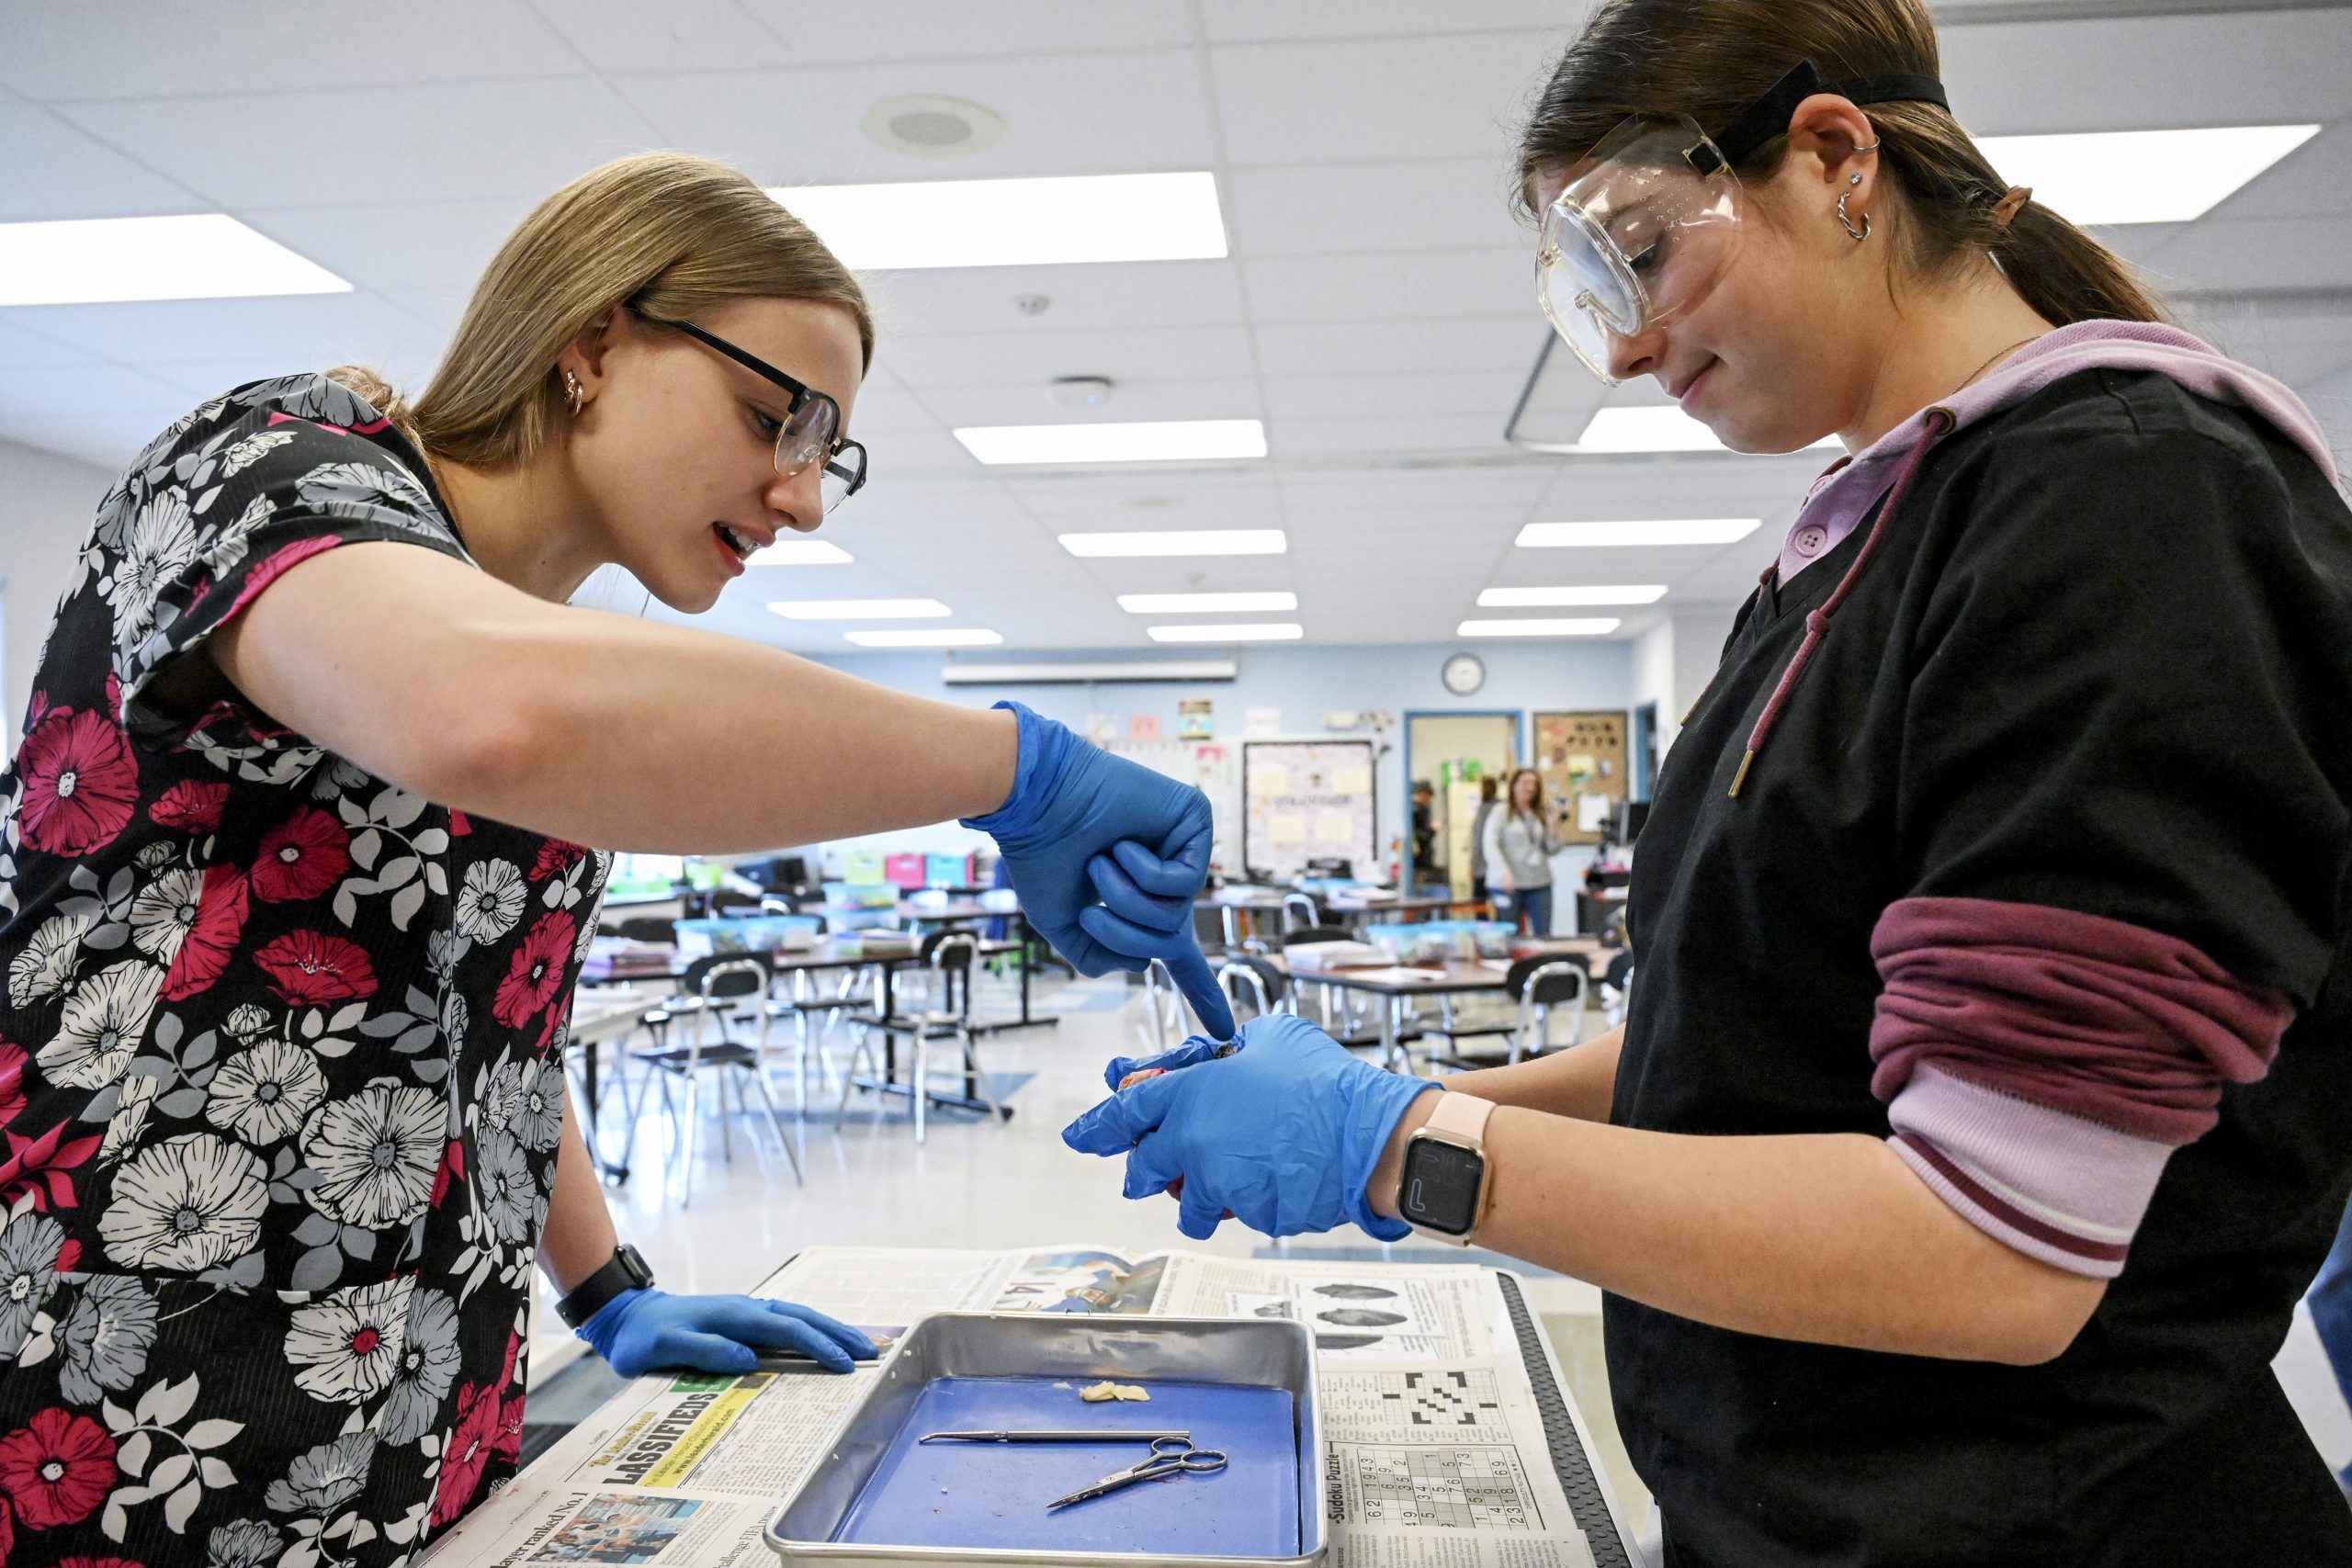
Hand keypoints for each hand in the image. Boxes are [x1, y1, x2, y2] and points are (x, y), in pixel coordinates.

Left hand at [577, 1289, 875, 1377]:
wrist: (628, 1316)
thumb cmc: (643, 1339)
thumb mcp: (664, 1349)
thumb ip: (705, 1350)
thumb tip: (749, 1359)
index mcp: (734, 1316)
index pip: (787, 1330)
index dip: (817, 1346)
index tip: (843, 1364)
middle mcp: (747, 1309)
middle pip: (803, 1318)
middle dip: (838, 1334)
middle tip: (871, 1352)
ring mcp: (746, 1311)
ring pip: (799, 1316)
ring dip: (830, 1329)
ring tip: (860, 1344)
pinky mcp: (743, 1319)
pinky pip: (787, 1320)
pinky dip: (812, 1328)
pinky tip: (823, 1338)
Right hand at [963, 702, 1234, 1039]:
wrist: (1036, 803)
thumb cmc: (1041, 856)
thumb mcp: (1061, 923)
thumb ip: (1097, 956)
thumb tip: (1143, 964)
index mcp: (1139, 900)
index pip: (1178, 957)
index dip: (1200, 992)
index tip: (1227, 1030)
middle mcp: (1168, 876)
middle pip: (1169, 943)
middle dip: (1124, 935)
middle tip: (1091, 910)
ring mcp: (1185, 848)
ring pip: (1175, 916)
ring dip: (1127, 900)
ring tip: (1101, 862)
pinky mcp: (1196, 821)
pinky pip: (1184, 880)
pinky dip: (1144, 871)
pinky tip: (1122, 842)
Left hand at [1061, 1012, 1438, 1240]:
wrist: (1369, 1134)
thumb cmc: (1323, 1080)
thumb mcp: (1271, 1037)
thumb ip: (1233, 1049)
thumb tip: (1226, 1055)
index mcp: (1190, 1095)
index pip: (1125, 1112)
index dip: (1098, 1125)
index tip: (1080, 1137)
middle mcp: (1195, 1144)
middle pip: (1145, 1168)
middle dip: (1143, 1173)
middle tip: (1147, 1174)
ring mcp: (1224, 1185)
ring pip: (1193, 1205)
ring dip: (1201, 1198)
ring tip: (1226, 1183)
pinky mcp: (1255, 1216)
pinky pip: (1242, 1214)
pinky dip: (1253, 1202)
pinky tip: (1280, 1179)